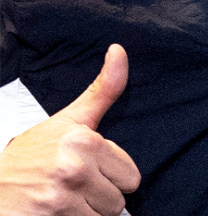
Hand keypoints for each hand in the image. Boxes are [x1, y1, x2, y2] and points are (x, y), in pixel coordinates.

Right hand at [0, 44, 140, 214]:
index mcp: (84, 139)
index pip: (131, 176)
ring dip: (87, 213)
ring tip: (65, 199)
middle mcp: (75, 167)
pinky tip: (57, 214)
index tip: (87, 167)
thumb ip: (103, 90)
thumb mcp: (70, 119)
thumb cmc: (34, 155)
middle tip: (75, 185)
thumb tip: (119, 50)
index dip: (111, 175)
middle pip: (119, 200)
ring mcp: (62, 199)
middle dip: (101, 196)